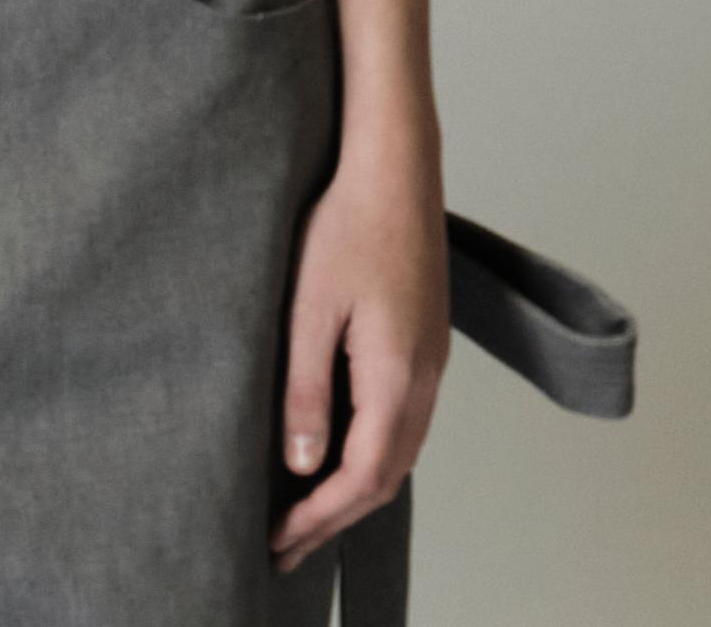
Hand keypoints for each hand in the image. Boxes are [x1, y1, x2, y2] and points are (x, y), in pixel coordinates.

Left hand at [268, 137, 450, 576]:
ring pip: (400, 450)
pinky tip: (341, 449)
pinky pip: (405, 419)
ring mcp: (432, 360)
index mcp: (397, 378)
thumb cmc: (346, 225)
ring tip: (307, 509)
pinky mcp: (426, 340)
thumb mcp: (308, 310)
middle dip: (335, 516)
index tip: (278, 542)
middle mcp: (425, 379)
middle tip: (286, 544)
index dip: (318, 518)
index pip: (361, 478)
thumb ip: (305, 390)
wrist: (394, 166)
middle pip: (386, 476)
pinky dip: (373, 451)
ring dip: (355, 487)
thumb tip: (302, 465)